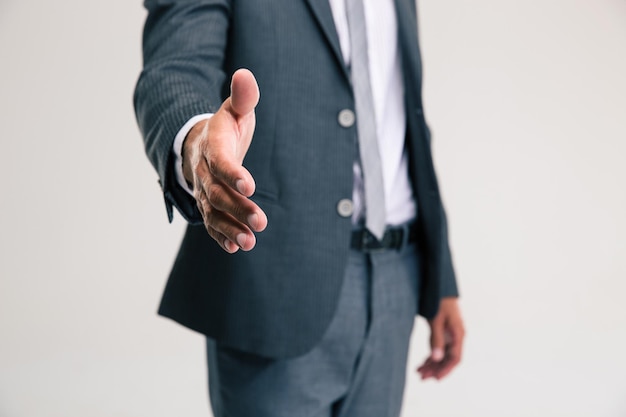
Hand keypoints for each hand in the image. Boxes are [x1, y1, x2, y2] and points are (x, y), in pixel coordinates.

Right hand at [182, 69, 267, 252]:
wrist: (200, 142)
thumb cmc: (226, 125)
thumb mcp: (235, 109)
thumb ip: (243, 97)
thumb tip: (245, 75)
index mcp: (212, 144)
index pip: (220, 159)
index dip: (232, 172)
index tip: (250, 185)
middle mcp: (203, 170)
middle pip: (217, 192)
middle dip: (237, 208)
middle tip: (261, 222)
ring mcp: (203, 189)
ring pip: (213, 211)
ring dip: (229, 228)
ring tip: (249, 243)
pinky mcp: (207, 204)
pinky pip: (210, 221)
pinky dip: (221, 235)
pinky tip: (236, 248)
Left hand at [417, 297, 464, 379]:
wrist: (439, 285)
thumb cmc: (439, 300)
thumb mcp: (436, 319)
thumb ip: (437, 338)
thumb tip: (436, 358)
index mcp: (458, 334)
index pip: (455, 358)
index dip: (446, 370)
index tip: (435, 378)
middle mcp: (455, 336)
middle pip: (447, 359)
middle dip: (436, 369)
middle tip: (422, 377)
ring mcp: (450, 334)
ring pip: (442, 354)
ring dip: (432, 364)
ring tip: (419, 372)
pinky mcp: (443, 331)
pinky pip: (438, 348)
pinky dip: (431, 356)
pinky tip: (422, 363)